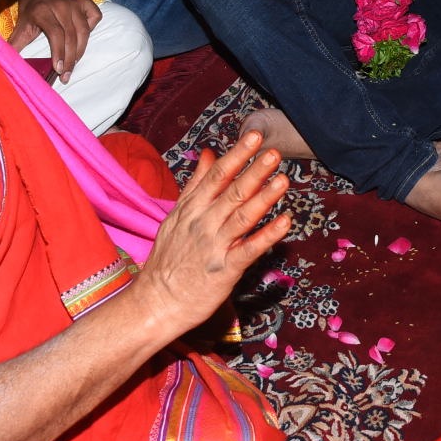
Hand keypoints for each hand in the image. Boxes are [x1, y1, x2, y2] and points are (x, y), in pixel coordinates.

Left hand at [16, 0, 99, 82]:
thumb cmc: (31, 8)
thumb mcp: (21, 24)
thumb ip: (15, 44)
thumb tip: (6, 64)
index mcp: (43, 10)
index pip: (55, 34)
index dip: (58, 52)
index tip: (58, 69)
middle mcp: (61, 5)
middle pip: (71, 36)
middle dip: (70, 59)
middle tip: (66, 75)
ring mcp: (75, 2)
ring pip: (84, 30)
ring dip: (80, 50)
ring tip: (74, 64)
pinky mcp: (85, 0)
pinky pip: (94, 17)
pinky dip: (91, 29)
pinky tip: (82, 38)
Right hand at [137, 131, 291, 329]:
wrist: (155, 303)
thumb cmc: (168, 260)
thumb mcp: (176, 216)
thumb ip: (196, 184)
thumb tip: (208, 153)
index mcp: (192, 209)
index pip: (217, 176)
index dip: (237, 155)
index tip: (255, 137)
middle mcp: (203, 224)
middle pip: (232, 192)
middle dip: (254, 171)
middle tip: (274, 152)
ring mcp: (214, 247)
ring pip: (242, 217)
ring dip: (264, 198)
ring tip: (283, 180)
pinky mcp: (224, 271)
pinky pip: (249, 250)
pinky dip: (267, 236)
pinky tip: (285, 222)